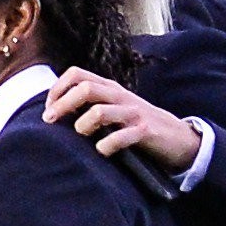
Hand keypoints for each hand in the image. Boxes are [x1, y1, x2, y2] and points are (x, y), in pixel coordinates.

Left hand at [44, 67, 201, 171]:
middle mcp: (120, 96)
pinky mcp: (144, 132)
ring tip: (81, 135)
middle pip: (85, 88)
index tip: (48, 108)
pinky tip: (101, 151)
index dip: (57, 88)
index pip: (77, 74)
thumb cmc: (136, 124)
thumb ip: (89, 104)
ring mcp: (133, 113)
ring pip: (99, 111)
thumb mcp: (113, 107)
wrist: (177, 137)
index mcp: (109, 88)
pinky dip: (105, 146)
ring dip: (82, 125)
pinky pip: (119, 137)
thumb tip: (54, 110)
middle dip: (62, 104)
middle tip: (50, 121)